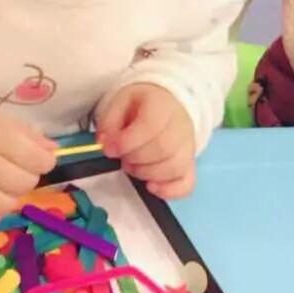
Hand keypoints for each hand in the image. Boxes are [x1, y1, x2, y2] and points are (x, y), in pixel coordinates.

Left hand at [98, 84, 196, 199]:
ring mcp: (188, 149)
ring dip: (147, 173)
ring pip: (174, 168)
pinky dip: (168, 191)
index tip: (109, 149)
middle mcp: (181, 128)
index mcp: (162, 107)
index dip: (126, 142)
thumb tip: (104, 143)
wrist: (168, 108)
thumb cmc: (142, 107)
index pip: (150, 127)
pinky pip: (186, 184)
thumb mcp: (121, 102)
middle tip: (122, 158)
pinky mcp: (189, 167)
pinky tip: (151, 187)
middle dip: (135, 159)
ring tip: (132, 167)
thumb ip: (109, 121)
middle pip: (163, 149)